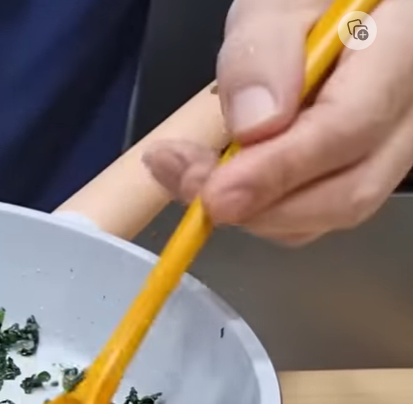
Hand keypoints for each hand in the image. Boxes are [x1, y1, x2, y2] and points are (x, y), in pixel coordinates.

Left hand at [142, 0, 412, 246]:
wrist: (335, 7)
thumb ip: (264, 52)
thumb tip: (253, 126)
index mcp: (405, 47)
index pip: (351, 126)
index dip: (277, 170)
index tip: (214, 193)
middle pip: (352, 188)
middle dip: (259, 206)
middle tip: (186, 182)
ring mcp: (401, 138)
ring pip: (338, 206)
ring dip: (258, 210)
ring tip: (192, 174)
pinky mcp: (374, 158)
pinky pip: (324, 199)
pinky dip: (270, 204)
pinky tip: (225, 176)